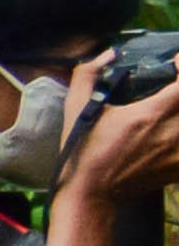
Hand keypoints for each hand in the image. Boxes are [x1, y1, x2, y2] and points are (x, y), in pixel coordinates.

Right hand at [66, 71, 178, 205]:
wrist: (91, 192)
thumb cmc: (83, 150)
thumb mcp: (77, 109)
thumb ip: (87, 75)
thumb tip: (108, 54)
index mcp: (149, 115)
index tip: (176, 62)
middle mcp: (171, 132)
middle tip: (175, 85)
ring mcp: (178, 152)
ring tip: (174, 105)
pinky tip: (174, 130)